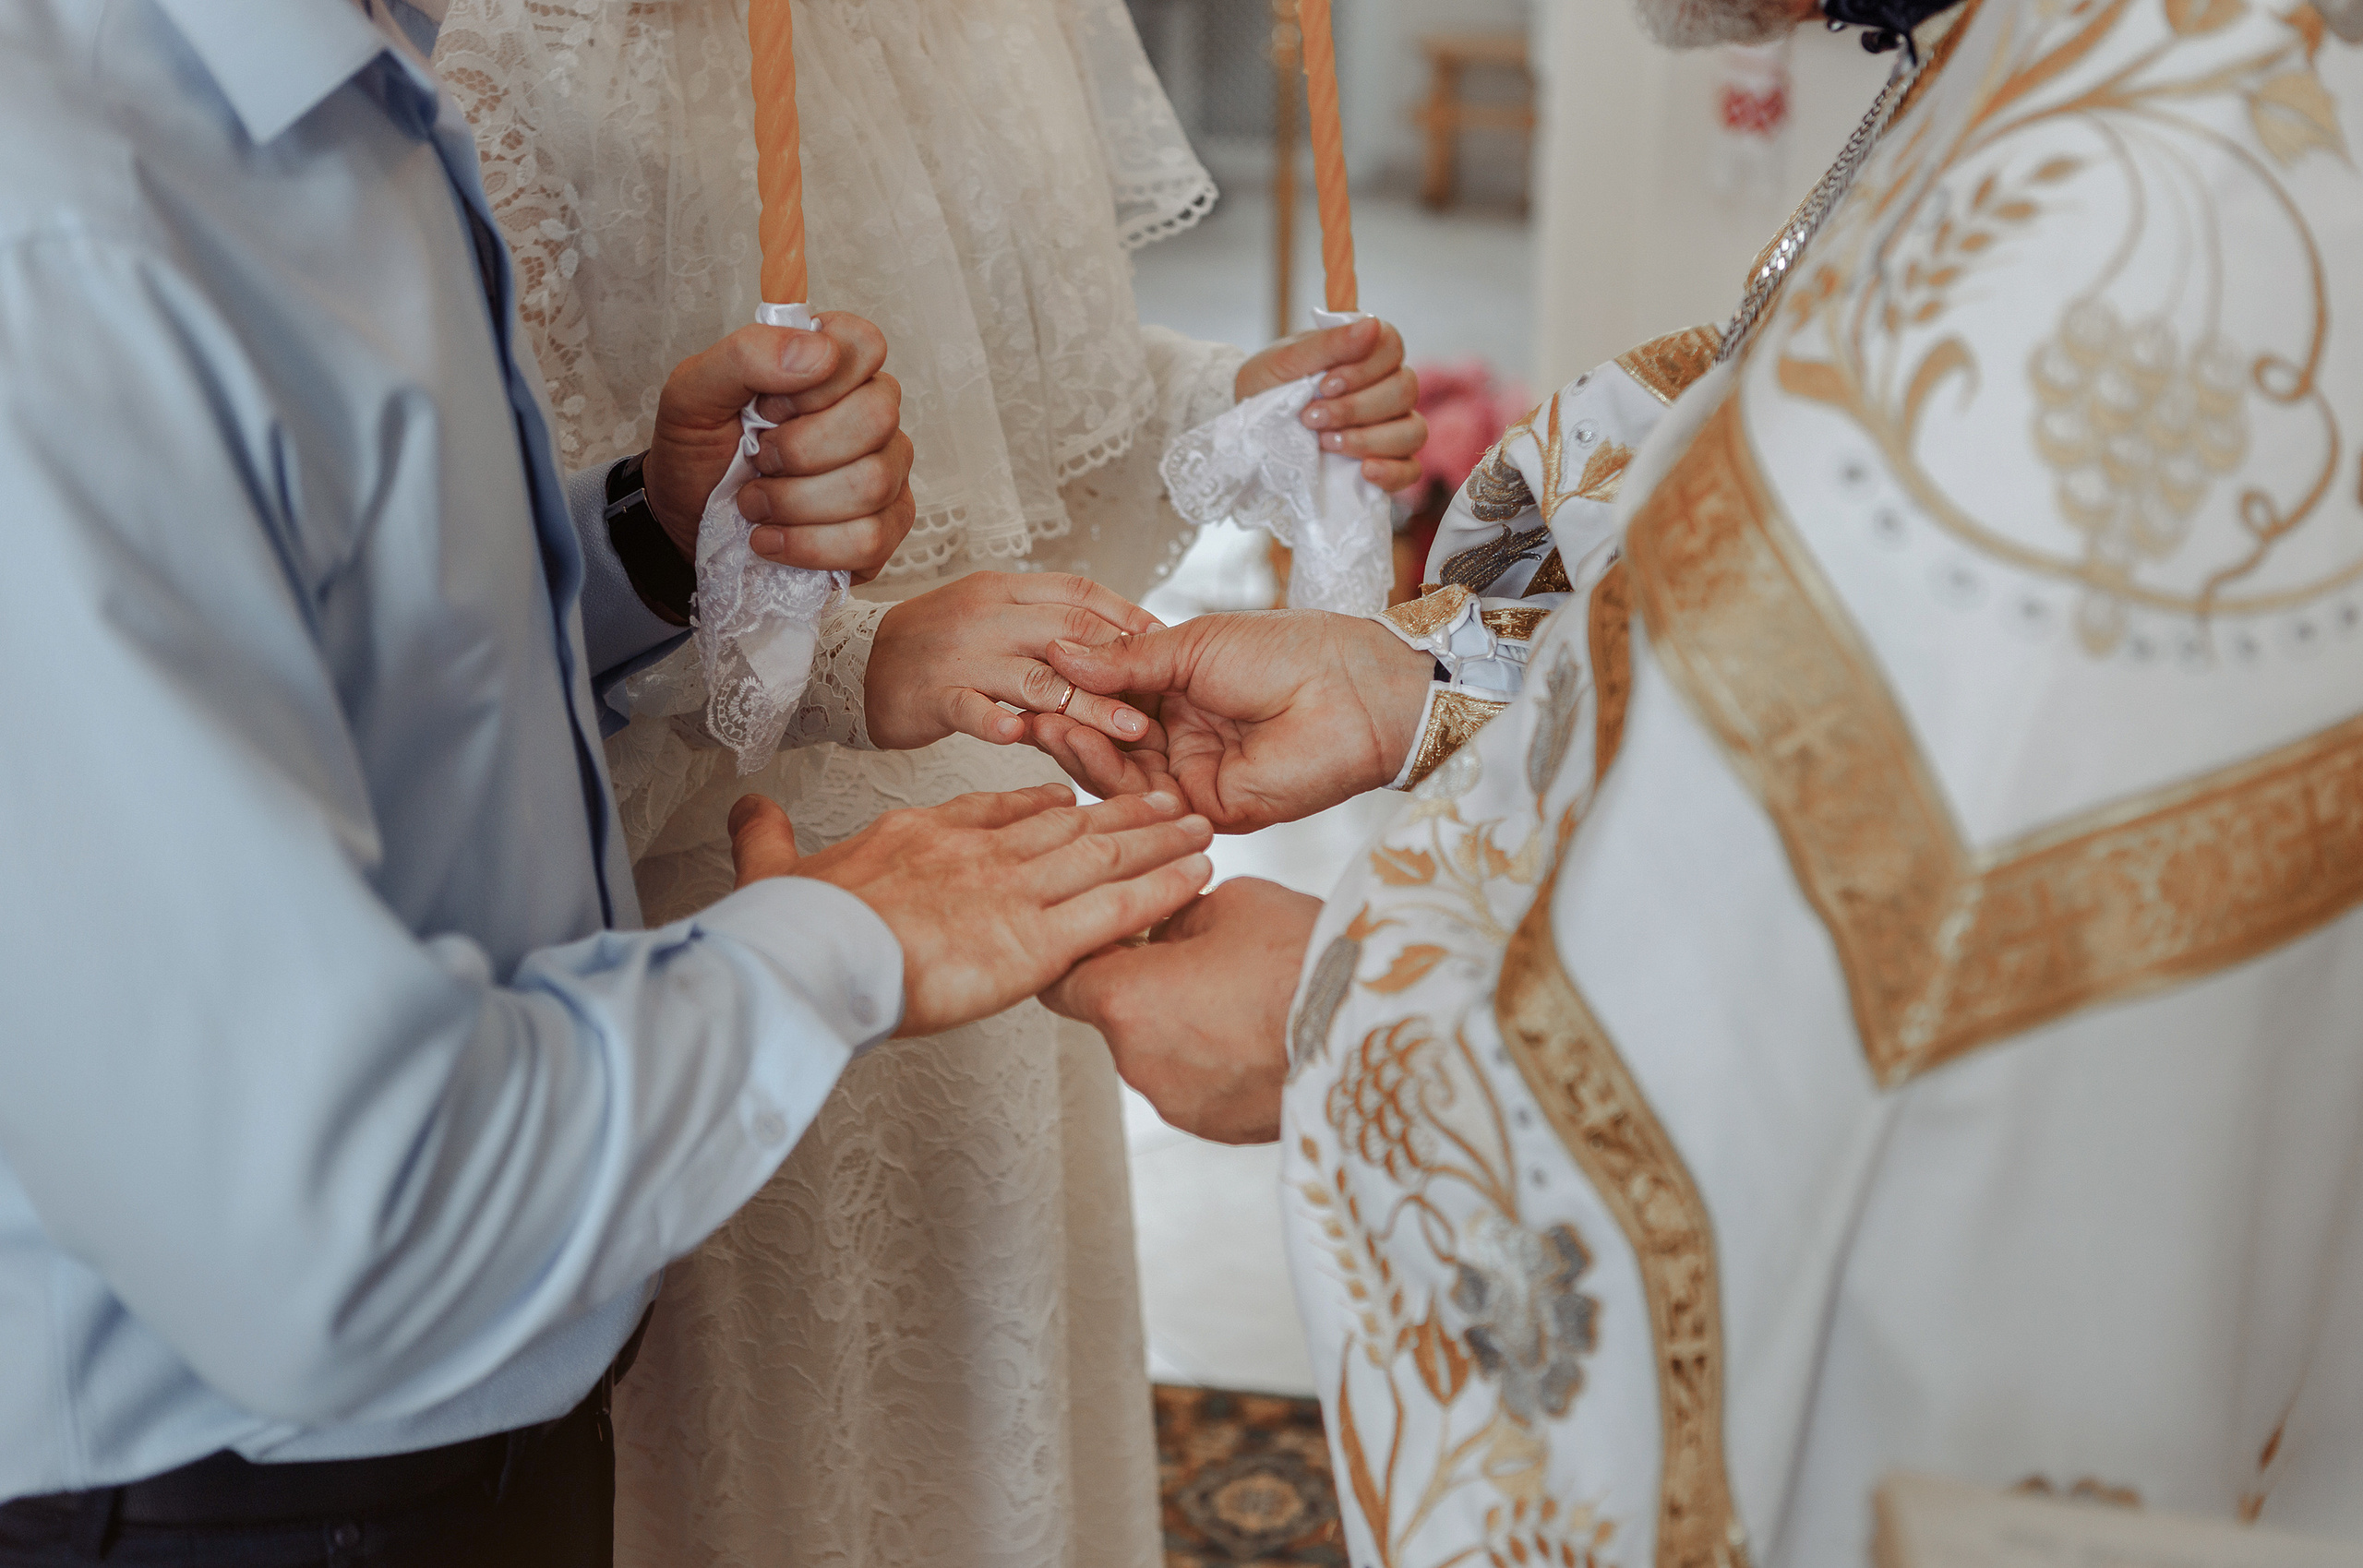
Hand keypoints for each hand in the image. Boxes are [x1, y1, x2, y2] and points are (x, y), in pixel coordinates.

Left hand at [644, 312, 916, 582]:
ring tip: (755, 503)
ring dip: (795, 503)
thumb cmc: (699, 450)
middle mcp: (872, 413)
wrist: (686, 517)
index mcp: (834, 366)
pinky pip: (871, 540)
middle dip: (800, 450)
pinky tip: (773, 540)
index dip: (814, 384)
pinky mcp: (886, 527)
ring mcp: (888, 471)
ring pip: (872, 484)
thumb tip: (821, 354)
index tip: (768, 407)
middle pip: (877, 419)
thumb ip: (747, 354)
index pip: (866, 345)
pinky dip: (808, 546)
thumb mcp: (693, 392)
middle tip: (759, 459)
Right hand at [728, 785, 1212, 1038]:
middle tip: (1167, 800)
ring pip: (1102, 856)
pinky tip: (1200, 876)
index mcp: (922, 835)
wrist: (807, 957)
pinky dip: (1162, 891)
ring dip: (1158, 841)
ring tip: (1203, 826)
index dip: (1037, 805)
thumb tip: (745, 807)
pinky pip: (1114, 910)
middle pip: (1067, 826)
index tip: (1068, 797)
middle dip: (1122, 813)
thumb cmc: (789, 926)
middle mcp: (978, 855)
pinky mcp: (1035, 941)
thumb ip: (768, 841)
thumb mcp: (772, 870)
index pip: (994, 812)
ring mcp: (1011, 894)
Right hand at [865, 572, 1163, 751]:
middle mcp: (987, 614)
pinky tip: (1022, 737)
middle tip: (1162, 702)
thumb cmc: (935, 646)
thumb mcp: (993, 617)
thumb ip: (1045, 624)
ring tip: (1126, 731)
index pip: (1078, 593)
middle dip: (1121, 666)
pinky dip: (995, 721)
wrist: (854, 663)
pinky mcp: (932, 693)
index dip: (1125, 614)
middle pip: (1067, 632)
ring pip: (1033, 676)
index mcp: (1005, 590)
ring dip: (1085, 705)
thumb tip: (1113, 639)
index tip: (1164, 641)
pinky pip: (969, 707)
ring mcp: (959, 654)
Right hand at [1025, 610, 1432, 831]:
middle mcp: (1183, 739)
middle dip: (1067, 724)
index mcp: (1182, 693)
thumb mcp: (1192, 644)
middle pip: (1107, 742)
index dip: (1073, 692)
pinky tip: (1081, 744)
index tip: (1035, 675)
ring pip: (1118, 775)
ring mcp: (1194, 778)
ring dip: (1079, 748)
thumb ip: (1126, 660)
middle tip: (1030, 707)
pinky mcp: (1207, 812)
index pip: (1110, 700)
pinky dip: (1109, 774)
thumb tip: (1061, 655)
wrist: (1349, 690)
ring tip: (1048, 723)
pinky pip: (1145, 800)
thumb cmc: (1289, 653)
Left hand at [1043, 877, 1314, 1144]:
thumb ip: (1176, 915)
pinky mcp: (1215, 1127)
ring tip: (1248, 997)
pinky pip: (1198, 1084)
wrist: (1375, 1031)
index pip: (1063, 981)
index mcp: (1126, 999)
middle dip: (1149, 987)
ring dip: (1187, 1026)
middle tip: (1204, 958)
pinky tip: (1262, 1033)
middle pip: (1117, 1017)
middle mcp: (1138, 1061)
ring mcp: (1176, 1102)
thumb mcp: (1232, 901)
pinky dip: (1217, 1060)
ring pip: (1159, 1052)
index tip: (1110, 942)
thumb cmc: (1305, 961)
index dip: (1085, 957)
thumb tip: (1165, 926)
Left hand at [1235, 316, 1426, 492]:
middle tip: (1312, 418)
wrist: (1248, 429)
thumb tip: (1369, 325)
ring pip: (1412, 431)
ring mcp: (1390, 426)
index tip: (1325, 384)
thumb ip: (1329, 343)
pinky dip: (1393, 472)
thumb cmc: (1269, 385)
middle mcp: (1385, 387)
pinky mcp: (1387, 463)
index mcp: (1365, 352)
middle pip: (1404, 390)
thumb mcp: (1287, 361)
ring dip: (1369, 439)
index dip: (1364, 368)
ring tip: (1326, 442)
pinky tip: (1366, 471)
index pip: (1393, 347)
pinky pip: (1411, 470)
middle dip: (1355, 408)